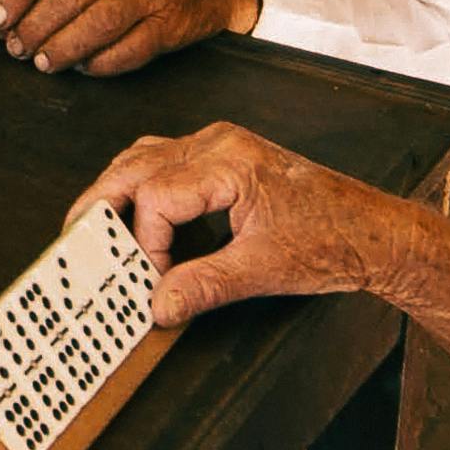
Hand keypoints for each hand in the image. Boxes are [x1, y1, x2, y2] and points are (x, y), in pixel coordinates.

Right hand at [77, 123, 428, 326]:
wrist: (374, 231)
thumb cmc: (333, 241)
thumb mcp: (262, 271)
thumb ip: (203, 286)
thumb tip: (158, 304)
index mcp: (229, 164)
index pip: (156, 196)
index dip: (143, 242)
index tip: (148, 278)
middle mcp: (221, 145)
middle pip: (136, 164)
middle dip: (101, 202)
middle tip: (75, 238)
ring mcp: (223, 146)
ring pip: (146, 157)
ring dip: (118, 190)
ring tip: (98, 229)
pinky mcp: (226, 157)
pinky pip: (167, 161)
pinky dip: (143, 186)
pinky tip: (140, 217)